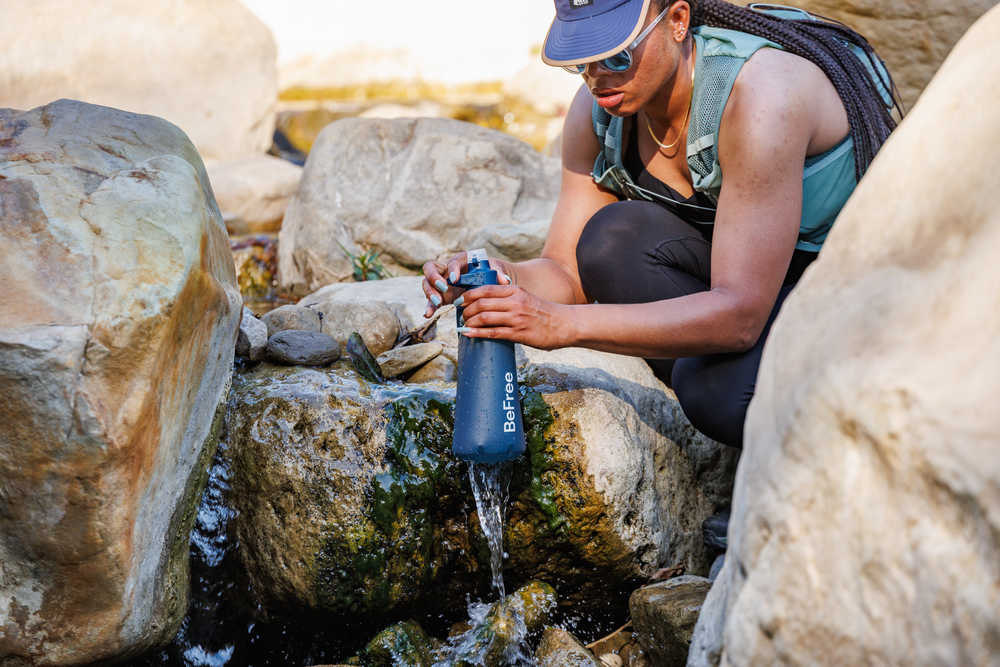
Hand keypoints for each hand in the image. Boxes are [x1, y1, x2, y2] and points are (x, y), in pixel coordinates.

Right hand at [421, 252, 512, 317]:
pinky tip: (428, 314)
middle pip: (431, 268)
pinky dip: (429, 307)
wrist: (486, 282)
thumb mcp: (495, 270)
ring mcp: (441, 282)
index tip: (455, 279)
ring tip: (437, 302)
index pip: (452, 262)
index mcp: (460, 260)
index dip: (452, 269)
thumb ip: (498, 273)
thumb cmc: (490, 272)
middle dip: (434, 278)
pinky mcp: (439, 294)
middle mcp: (446, 269)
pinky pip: (431, 300)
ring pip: (427, 283)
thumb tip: (504, 280)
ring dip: (430, 292)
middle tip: (443, 288)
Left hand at [455, 284, 570, 350]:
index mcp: (515, 291)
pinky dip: (477, 333)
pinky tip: (468, 334)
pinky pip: (493, 333)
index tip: (459, 300)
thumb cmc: (543, 312)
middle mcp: (514, 302)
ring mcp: (516, 318)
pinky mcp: (518, 333)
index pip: (485, 289)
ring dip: (469, 321)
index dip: (468, 295)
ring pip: (484, 317)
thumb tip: (487, 303)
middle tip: (460, 314)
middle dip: (466, 309)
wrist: (564, 324)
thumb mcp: (526, 297)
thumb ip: (509, 298)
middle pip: (481, 303)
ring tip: (463, 325)